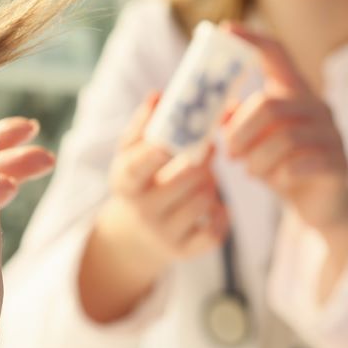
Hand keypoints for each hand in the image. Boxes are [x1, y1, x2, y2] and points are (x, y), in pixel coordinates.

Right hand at [93, 92, 229, 271]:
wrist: (136, 235)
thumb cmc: (140, 181)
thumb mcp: (131, 155)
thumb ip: (143, 125)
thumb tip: (158, 95)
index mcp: (125, 180)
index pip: (137, 166)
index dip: (152, 154)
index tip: (166, 144)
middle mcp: (141, 209)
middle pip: (187, 178)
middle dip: (202, 161)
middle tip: (207, 150)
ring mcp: (162, 234)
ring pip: (205, 199)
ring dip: (212, 184)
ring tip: (203, 179)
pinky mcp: (182, 252)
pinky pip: (215, 232)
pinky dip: (222, 215)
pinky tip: (214, 206)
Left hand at [221, 26, 347, 244]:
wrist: (321, 205)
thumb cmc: (282, 166)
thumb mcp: (255, 141)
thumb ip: (236, 121)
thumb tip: (213, 110)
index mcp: (295, 92)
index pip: (276, 54)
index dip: (251, 40)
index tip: (224, 30)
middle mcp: (317, 106)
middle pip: (269, 105)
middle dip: (240, 132)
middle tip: (228, 152)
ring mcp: (332, 133)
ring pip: (283, 137)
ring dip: (256, 158)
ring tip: (249, 171)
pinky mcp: (338, 162)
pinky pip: (300, 163)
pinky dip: (278, 174)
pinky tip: (274, 180)